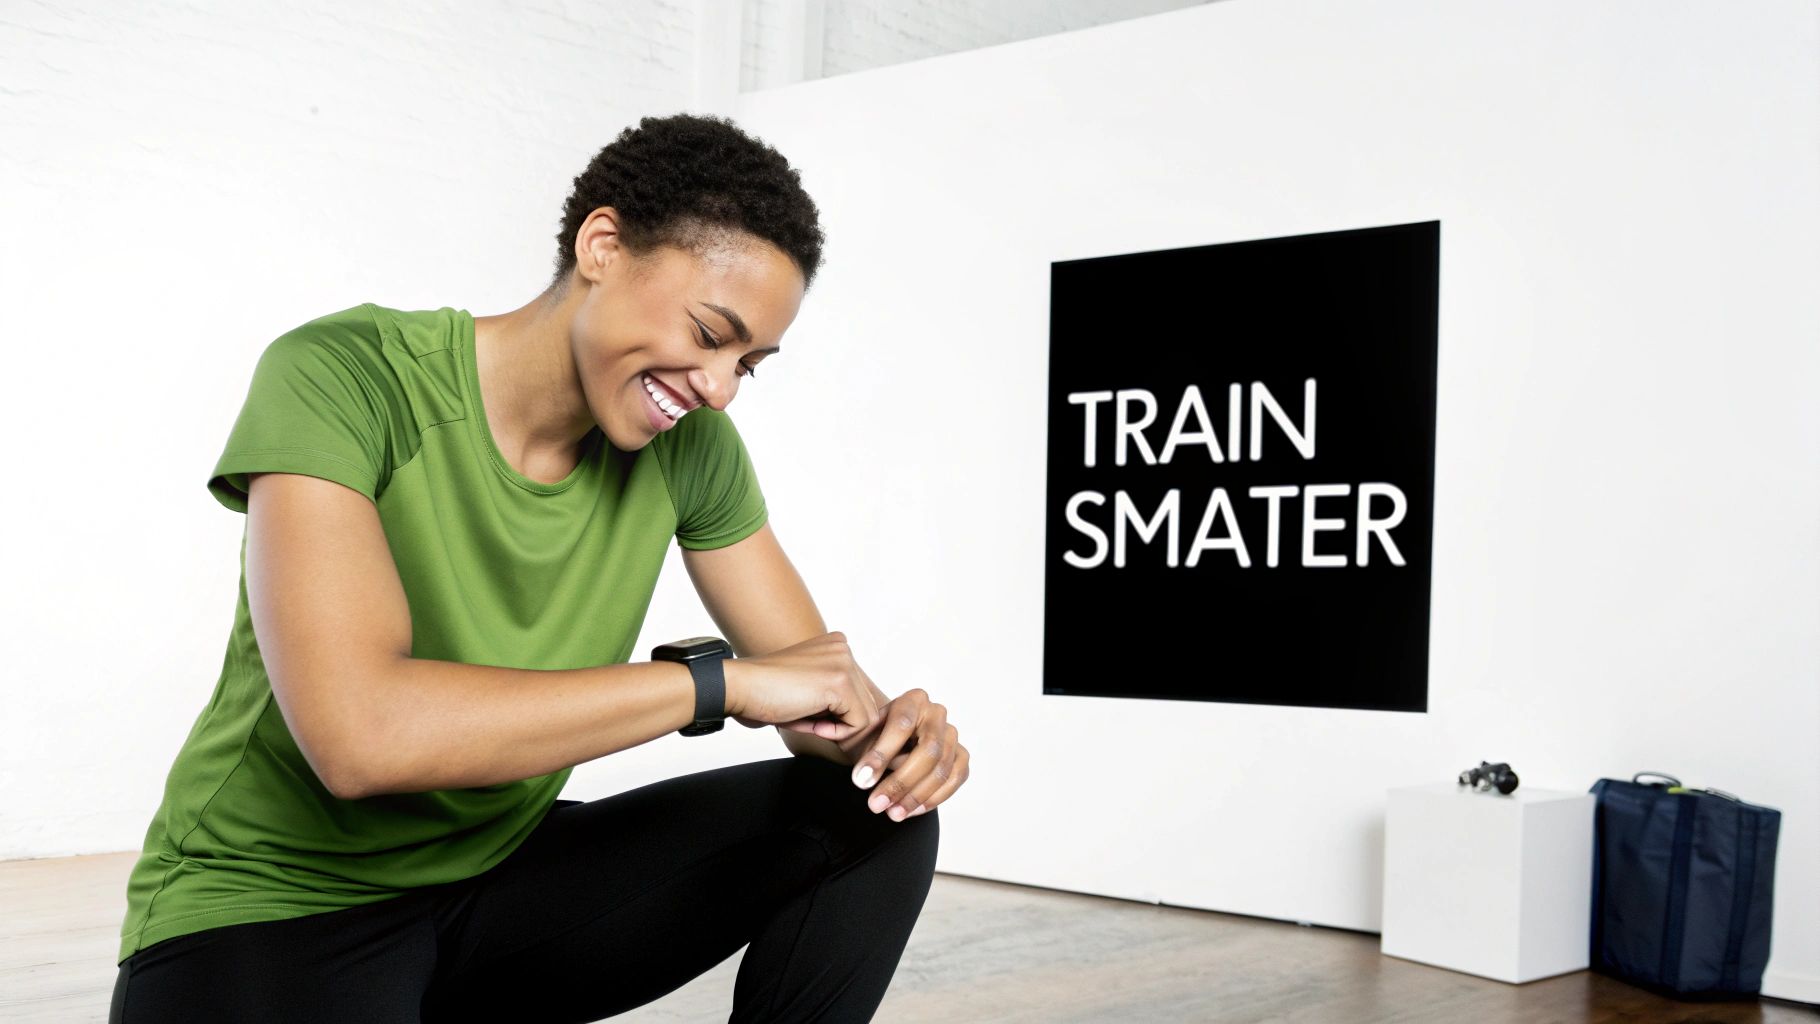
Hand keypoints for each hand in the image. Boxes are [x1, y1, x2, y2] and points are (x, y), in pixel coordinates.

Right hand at [722, 631, 882, 741]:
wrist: (738, 688)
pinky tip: (809, 722)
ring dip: (837, 729)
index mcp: (836, 647)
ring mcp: (843, 663)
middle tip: (807, 720)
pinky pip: (859, 724)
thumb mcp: (810, 691)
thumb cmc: (766, 695)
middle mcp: (843, 649)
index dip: (836, 715)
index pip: (858, 694)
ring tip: (807, 719)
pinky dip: (835, 734)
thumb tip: (864, 724)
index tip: (807, 712)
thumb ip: (836, 698)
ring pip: (867, 716)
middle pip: (866, 705)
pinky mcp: (840, 682)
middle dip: (840, 723)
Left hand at [843, 689, 968, 821]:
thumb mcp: (859, 729)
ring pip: (941, 769)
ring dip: (915, 796)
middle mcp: (937, 713)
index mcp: (913, 699)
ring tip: (890, 813)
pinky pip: (955, 779)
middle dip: (900, 782)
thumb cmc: (873, 732)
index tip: (860, 781)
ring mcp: (953, 734)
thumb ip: (847, 734)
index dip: (881, 755)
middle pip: (927, 750)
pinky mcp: (961, 755)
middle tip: (874, 805)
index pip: (901, 725)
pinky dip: (933, 798)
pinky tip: (909, 811)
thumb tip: (828, 740)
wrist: (894, 737)